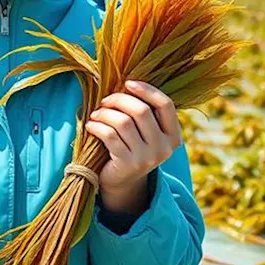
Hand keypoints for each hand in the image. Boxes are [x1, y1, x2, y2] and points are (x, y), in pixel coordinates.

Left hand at [85, 81, 181, 209]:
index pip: (166, 105)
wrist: (121, 181)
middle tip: (105, 101)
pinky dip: (97, 127)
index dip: (147, 90)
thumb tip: (126, 83)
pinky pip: (110, 136)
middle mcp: (164, 148)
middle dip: (119, 100)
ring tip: (96, 114)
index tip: (128, 83)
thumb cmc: (131, 147)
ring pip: (123, 122)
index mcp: (173, 136)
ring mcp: (147, 158)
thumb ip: (144, 112)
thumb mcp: (144, 132)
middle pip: (142, 111)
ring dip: (105, 113)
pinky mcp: (128, 164)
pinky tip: (91, 126)